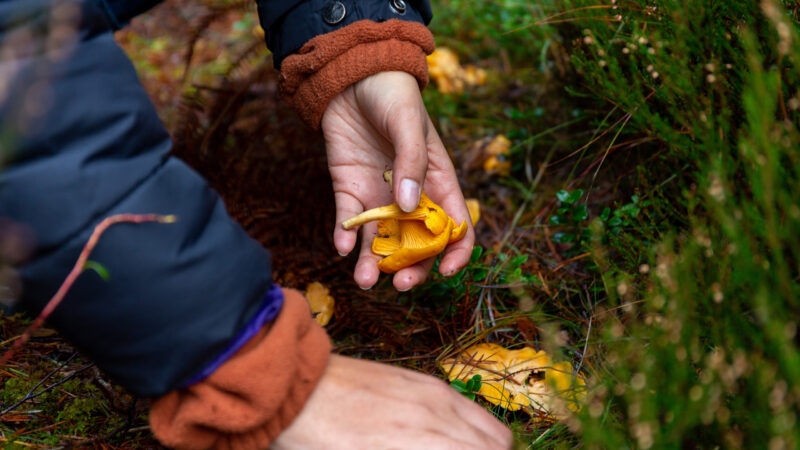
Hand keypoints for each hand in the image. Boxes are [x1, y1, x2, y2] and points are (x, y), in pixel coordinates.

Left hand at [270, 354, 512, 449]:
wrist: (296, 385)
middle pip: (499, 445)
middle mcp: (438, 415)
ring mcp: (434, 394)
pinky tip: (449, 443)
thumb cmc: (316, 440)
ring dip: (486, 449)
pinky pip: (469, 409)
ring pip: (491, 430)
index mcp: (423, 444)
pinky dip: (473, 431)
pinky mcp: (424, 381)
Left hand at [321, 71, 474, 290]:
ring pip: (381, 240)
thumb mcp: (408, 122)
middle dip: (412, 267)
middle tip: (400, 283)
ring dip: (375, 263)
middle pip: (417, 243)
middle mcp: (409, 195)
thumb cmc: (391, 93)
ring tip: (365, 280)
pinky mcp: (349, 190)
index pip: (455, 225)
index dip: (456, 251)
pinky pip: (349, 221)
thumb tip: (409, 207)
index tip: (448, 271)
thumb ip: (411, 163)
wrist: (350, 74)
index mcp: (437, 179)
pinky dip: (345, 237)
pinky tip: (342, 248)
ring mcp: (378, 195)